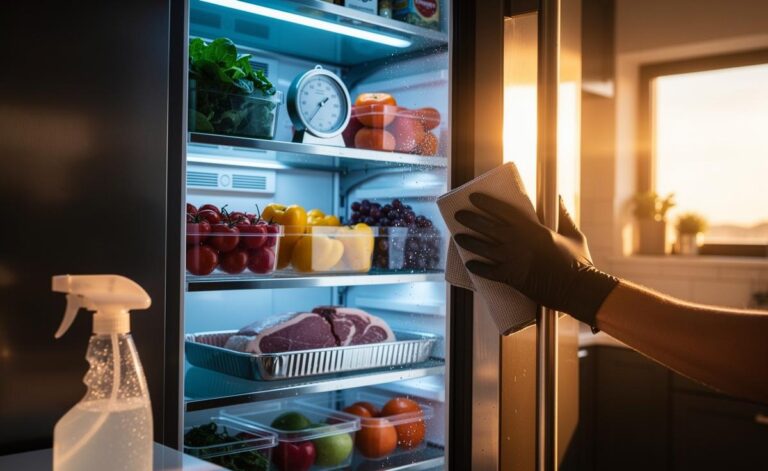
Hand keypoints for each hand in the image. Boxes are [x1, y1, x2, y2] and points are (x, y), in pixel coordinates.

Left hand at [454, 193, 617, 326]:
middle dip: (470, 220)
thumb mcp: (573, 234)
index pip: (502, 210)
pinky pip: (488, 271)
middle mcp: (518, 241)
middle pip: (487, 227)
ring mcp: (512, 260)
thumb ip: (564, 216)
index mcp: (532, 228)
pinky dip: (477, 268)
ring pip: (483, 248)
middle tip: (458, 216)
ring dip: (468, 242)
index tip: (473, 197)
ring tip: (458, 237)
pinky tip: (469, 265)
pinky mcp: (511, 277)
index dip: (486, 203)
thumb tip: (560, 198)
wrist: (577, 289)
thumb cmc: (578, 262)